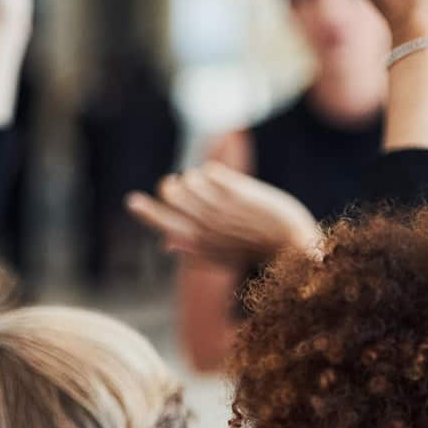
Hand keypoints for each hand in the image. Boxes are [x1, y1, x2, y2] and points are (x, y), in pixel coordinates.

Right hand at [126, 163, 321, 267]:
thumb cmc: (257, 251)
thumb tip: (167, 245)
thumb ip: (192, 249)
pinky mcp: (237, 192)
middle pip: (171, 193)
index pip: (161, 224)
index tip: (133, 200)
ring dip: (196, 179)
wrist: (294, 248)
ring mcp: (221, 209)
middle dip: (175, 186)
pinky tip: (221, 180)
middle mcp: (205, 226)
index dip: (145, 211)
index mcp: (197, 244)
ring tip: (208, 187)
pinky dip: (212, 173)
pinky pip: (209, 171)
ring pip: (190, 179)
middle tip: (184, 187)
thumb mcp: (220, 256)